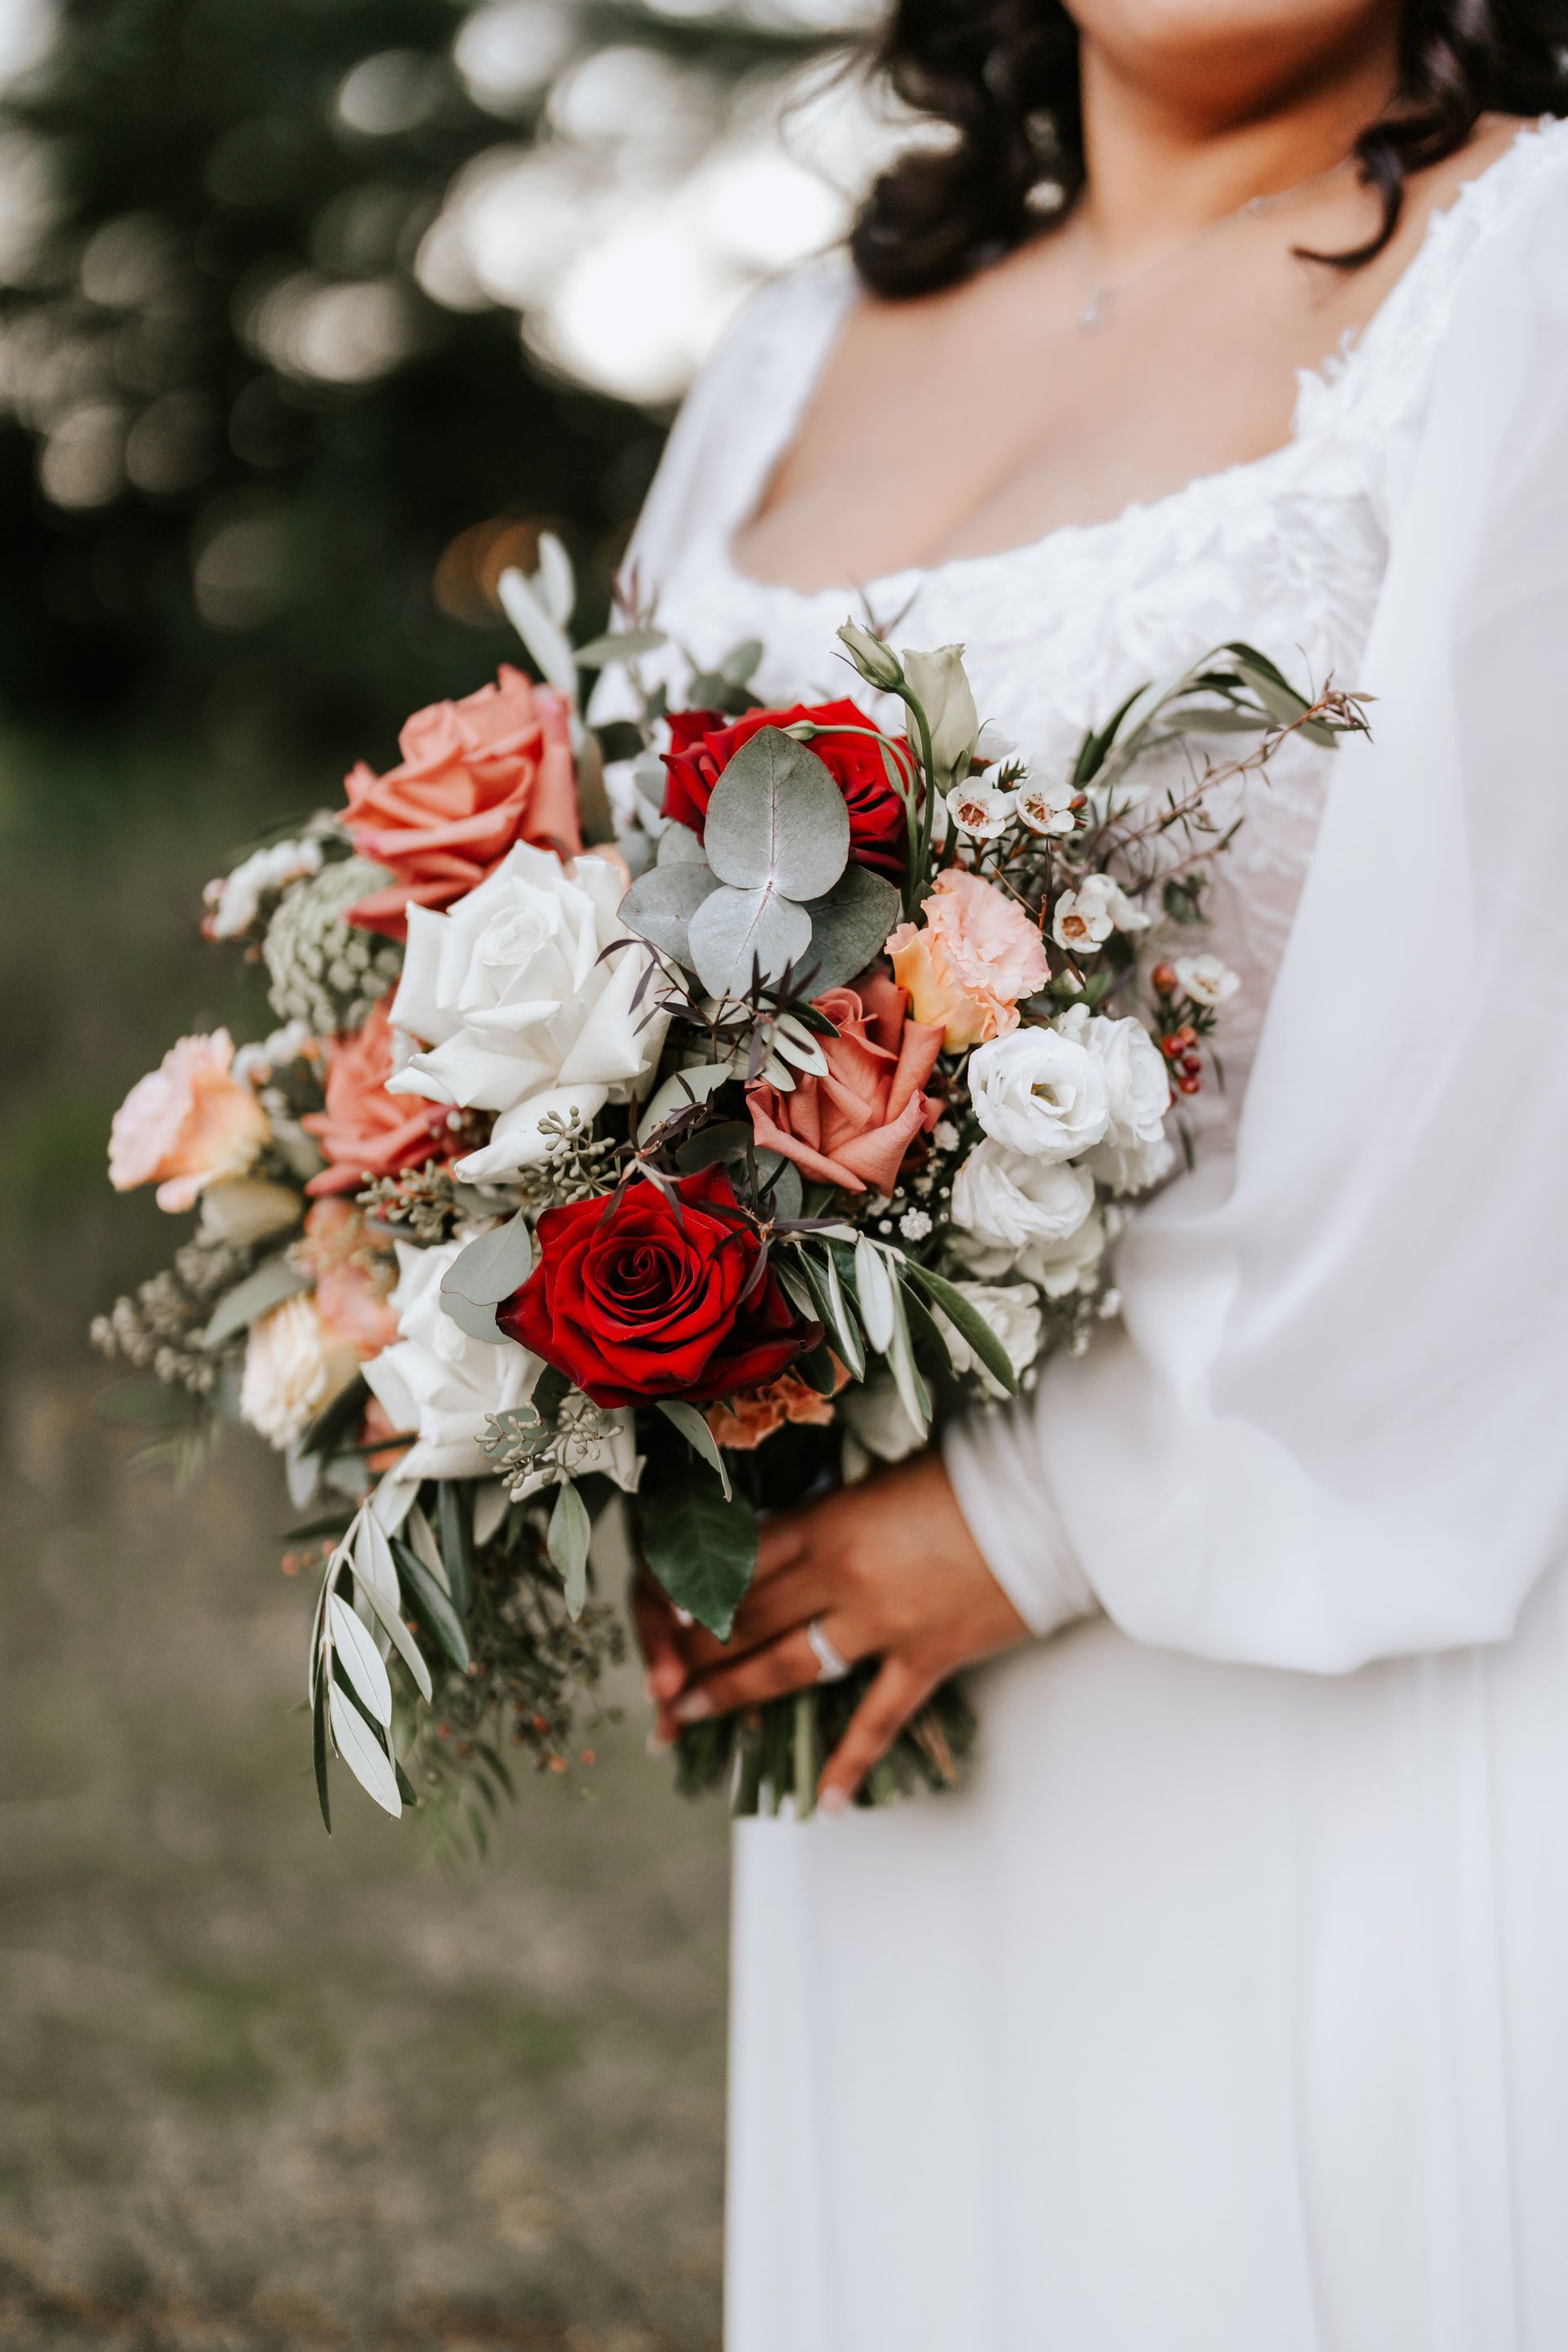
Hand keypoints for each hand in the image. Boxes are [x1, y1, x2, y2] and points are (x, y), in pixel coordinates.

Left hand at [633, 1451, 1030, 1813]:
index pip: (737, 1563)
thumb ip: (834, 1515)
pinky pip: (875, 1721)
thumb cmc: (974, 1474)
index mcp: (828, 1521)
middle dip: (690, 1652)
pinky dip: (848, 1765)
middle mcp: (841, 1574)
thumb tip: (791, 1540)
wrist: (1054, 1500)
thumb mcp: (885, 1480)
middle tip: (653, 1682)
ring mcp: (882, 1622)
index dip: (689, 1591)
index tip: (653, 1614)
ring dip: (732, 1693)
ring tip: (689, 1715)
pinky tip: (822, 1804)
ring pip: (788, 1667)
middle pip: (747, 1618)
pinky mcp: (927, 1658)